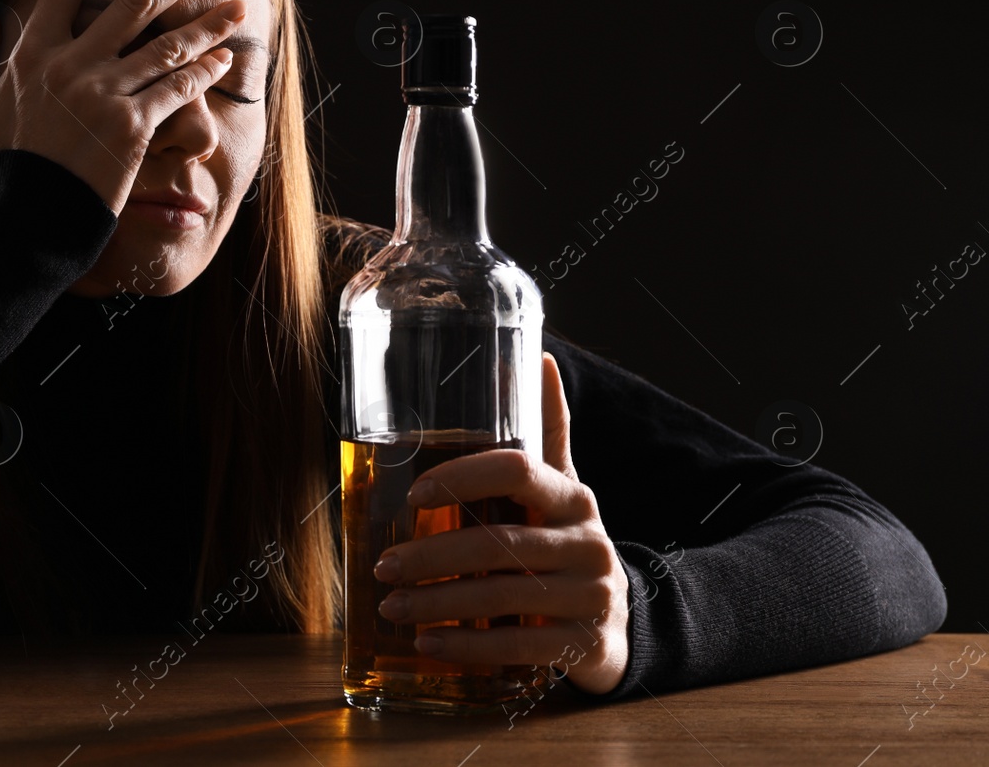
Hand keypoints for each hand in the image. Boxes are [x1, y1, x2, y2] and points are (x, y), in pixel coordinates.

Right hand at [0, 0, 248, 216]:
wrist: (26, 222)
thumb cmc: (1, 172)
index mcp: (32, 53)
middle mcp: (72, 64)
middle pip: (135, 2)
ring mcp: (105, 94)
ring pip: (168, 45)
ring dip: (208, 24)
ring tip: (238, 7)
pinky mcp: (133, 126)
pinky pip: (177, 88)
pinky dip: (203, 71)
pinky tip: (225, 59)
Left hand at [373, 352, 630, 693]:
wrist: (620, 618)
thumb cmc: (565, 541)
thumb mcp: (559, 487)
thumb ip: (545, 431)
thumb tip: (540, 356)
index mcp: (572, 497)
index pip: (518, 470)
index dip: (465, 476)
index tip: (415, 491)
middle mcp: (587, 543)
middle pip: (500, 543)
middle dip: (433, 555)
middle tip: (384, 564)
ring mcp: (591, 596)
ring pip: (506, 598)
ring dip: (439, 604)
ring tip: (391, 606)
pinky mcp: (586, 644)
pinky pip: (521, 649)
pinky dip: (468, 648)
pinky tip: (429, 645)